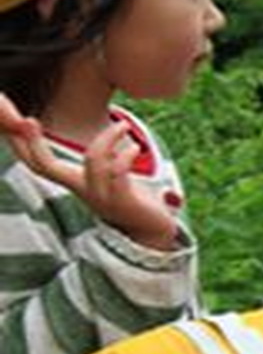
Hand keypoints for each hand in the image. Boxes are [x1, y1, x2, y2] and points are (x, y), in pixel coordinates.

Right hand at [0, 95, 178, 249]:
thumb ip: (101, 159)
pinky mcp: (122, 199)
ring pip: (91, 159)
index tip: (18, 122)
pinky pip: (117, 171)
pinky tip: (135, 148)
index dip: (22, 146)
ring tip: (124, 125)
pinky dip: (126, 155)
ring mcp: (100, 196)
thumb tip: (106, 133)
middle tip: (30, 120)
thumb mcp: (108, 176)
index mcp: (75, 183)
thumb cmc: (130, 198)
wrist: (154, 232)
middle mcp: (82, 190)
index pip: (39, 165)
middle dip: (34, 143)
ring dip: (107, 136)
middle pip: (46, 167)